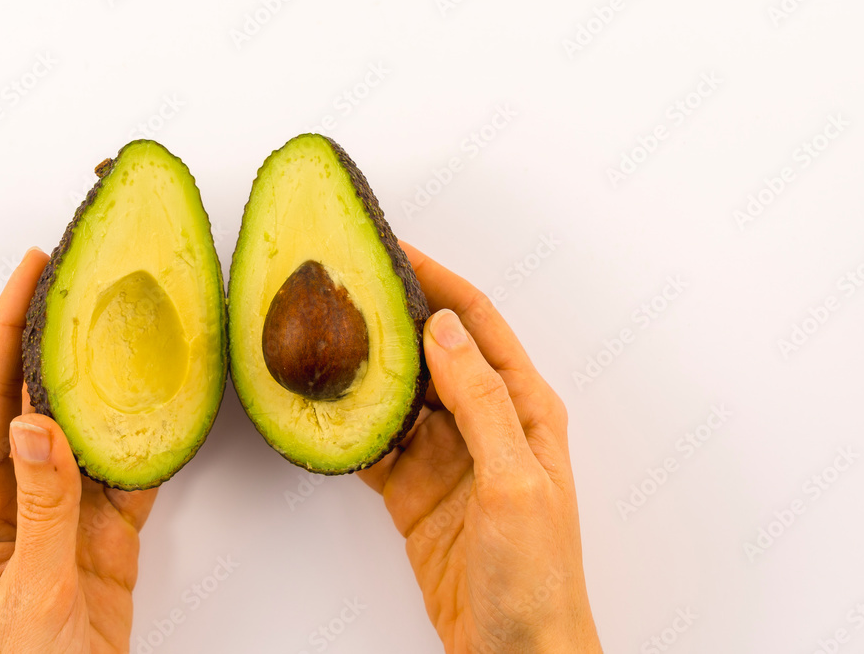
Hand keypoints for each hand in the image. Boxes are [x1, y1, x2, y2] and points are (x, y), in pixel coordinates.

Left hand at [0, 249, 157, 653]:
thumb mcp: (30, 589)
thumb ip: (42, 506)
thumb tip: (38, 422)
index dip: (8, 329)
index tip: (32, 274)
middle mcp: (21, 495)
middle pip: (42, 398)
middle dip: (60, 337)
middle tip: (88, 283)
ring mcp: (67, 513)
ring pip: (93, 430)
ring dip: (112, 383)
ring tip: (136, 331)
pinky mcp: (106, 536)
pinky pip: (132, 476)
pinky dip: (152, 443)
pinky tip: (168, 412)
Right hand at [359, 244, 601, 653]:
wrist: (517, 653)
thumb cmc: (538, 577)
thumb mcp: (515, 483)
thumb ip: (482, 405)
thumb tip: (445, 331)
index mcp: (525, 409)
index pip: (478, 324)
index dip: (439, 281)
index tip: (396, 250)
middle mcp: (487, 423)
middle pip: (433, 350)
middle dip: (393, 315)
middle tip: (346, 287)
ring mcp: (448, 457)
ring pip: (401, 393)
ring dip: (368, 368)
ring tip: (325, 336)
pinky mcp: (416, 492)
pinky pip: (379, 445)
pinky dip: (353, 426)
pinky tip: (327, 411)